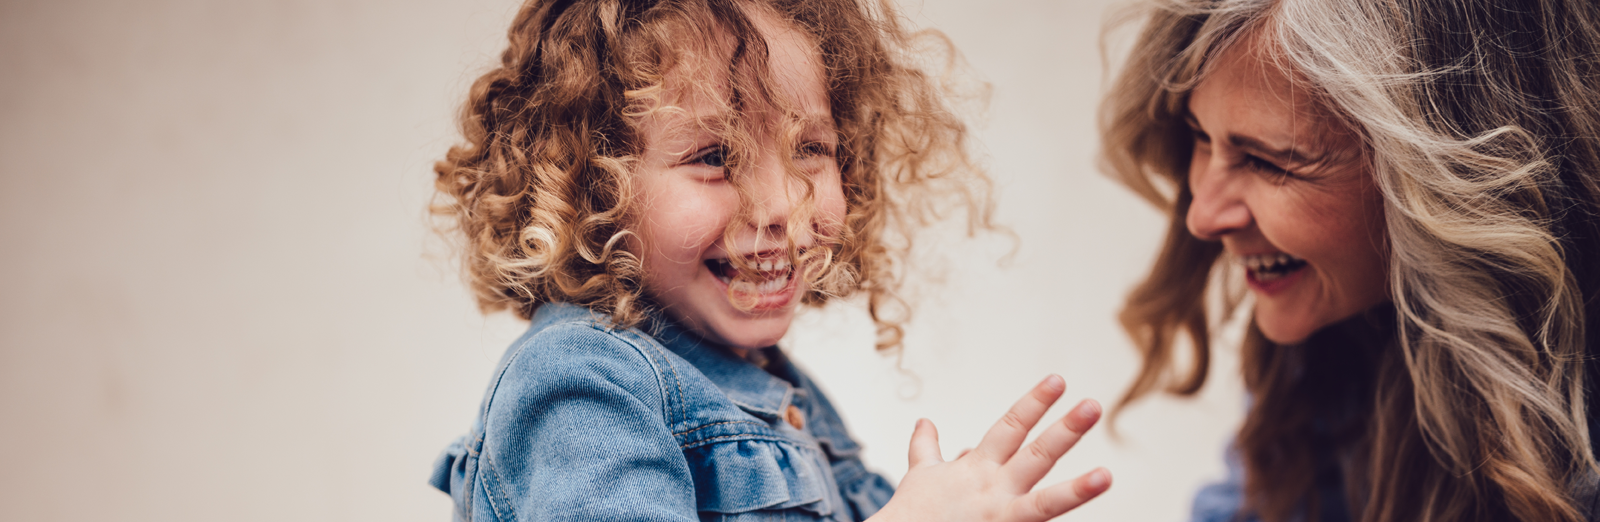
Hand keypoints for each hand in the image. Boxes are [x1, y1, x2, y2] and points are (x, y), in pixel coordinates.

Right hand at [869, 375, 1109, 521]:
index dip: (1035, 403)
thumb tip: (925, 421)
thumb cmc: (912, 514)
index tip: (1058, 379)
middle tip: (1094, 405)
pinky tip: (1085, 499)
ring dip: (1077, 491)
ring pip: (1045, 504)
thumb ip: (927, 448)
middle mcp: (993, 491)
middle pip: (1036, 456)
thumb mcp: (920, 476)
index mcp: (978, 469)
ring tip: (1106, 477)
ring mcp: (1001, 519)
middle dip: (1065, 431)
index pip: (1010, 428)